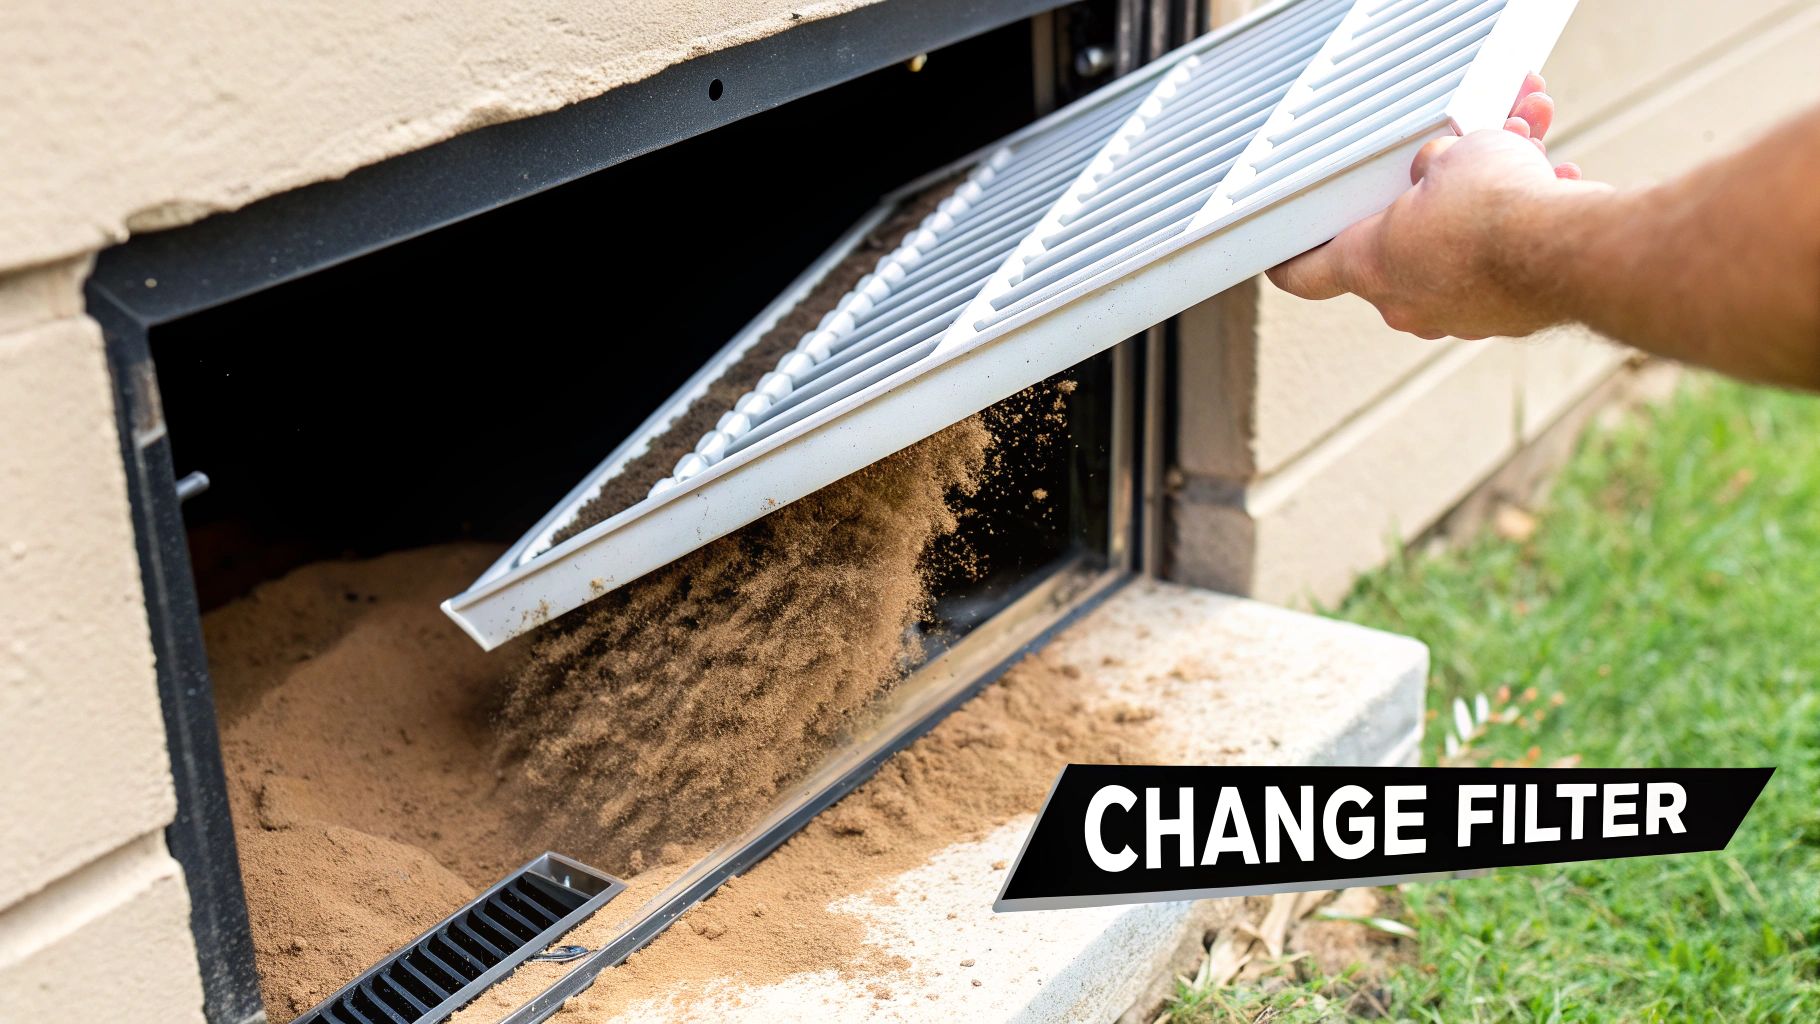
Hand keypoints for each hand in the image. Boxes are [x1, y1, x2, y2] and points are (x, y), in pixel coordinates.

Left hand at [1268, 75, 1597, 340]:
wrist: (1566, 252)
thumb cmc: (1494, 205)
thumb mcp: (1446, 153)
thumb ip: (1428, 163)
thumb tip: (1438, 168)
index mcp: (1369, 265)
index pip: (1306, 274)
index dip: (1290, 261)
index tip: (1279, 259)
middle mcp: (1406, 302)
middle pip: (1399, 245)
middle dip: (1427, 198)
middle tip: (1454, 159)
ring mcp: (1457, 315)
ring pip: (1460, 248)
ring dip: (1486, 203)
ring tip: (1521, 152)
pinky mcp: (1506, 316)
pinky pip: (1502, 262)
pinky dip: (1521, 227)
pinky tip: (1549, 185)